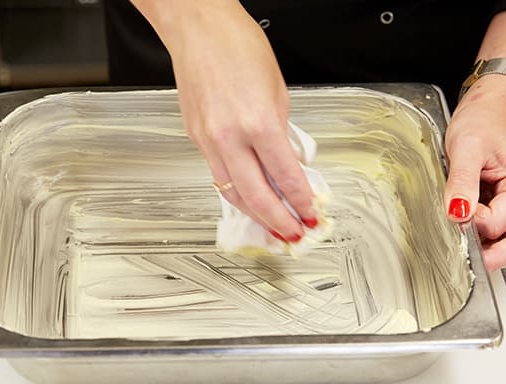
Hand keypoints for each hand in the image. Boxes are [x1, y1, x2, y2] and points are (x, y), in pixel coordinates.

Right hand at [149, 1, 315, 241]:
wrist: (198, 28)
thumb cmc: (237, 46)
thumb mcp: (278, 89)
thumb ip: (283, 130)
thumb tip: (287, 161)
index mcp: (258, 122)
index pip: (285, 176)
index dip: (301, 200)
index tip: (310, 212)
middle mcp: (229, 136)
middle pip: (256, 196)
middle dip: (278, 221)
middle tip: (293, 234)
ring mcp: (207, 140)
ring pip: (231, 192)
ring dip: (254, 215)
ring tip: (270, 228)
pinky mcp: (195, 137)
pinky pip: (217, 174)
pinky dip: (235, 192)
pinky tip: (247, 199)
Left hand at [444, 75, 505, 270]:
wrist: (481, 120)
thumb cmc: (478, 129)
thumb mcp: (465, 150)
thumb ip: (461, 183)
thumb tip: (458, 214)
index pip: (497, 224)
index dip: (472, 223)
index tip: (454, 210)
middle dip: (487, 252)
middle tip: (459, 245)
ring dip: (483, 247)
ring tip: (461, 228)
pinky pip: (496, 239)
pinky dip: (480, 241)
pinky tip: (466, 227)